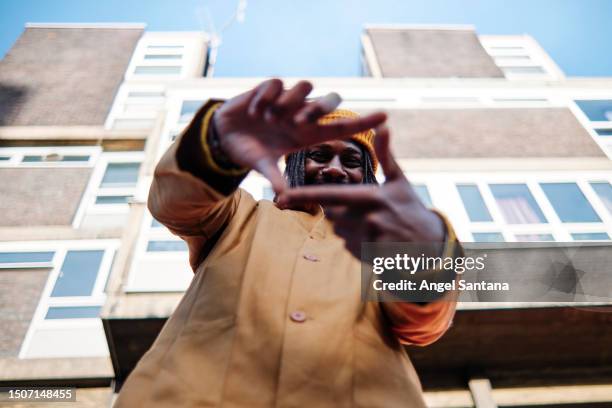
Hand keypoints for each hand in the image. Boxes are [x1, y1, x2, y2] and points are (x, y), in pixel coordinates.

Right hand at [212, 79, 386, 192]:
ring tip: (270, 117)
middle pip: (328, 101)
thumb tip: (285, 197)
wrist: (223, 136)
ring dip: (290, 102)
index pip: (340, 127)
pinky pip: (275, 83)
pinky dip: (267, 96)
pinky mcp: (266, 90)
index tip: (385, 117)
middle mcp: (299, 115)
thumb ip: (275, 178)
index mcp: (305, 134)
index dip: (363, 121)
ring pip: (304, 87)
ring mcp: (284, 101)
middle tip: (299, 122)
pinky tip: (255, 110)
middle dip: (319, 108)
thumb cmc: (250, 151)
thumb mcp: (263, 166)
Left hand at [277, 126, 445, 258]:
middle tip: (362, 209)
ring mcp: (366, 240)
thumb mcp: (399, 181)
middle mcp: (367, 219)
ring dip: (348, 226)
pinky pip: (346, 245)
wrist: (430, 246)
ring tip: (373, 224)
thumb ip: (386, 154)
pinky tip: (374, 238)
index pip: (330, 197)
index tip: (282, 196)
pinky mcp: (365, 255)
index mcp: (372, 197)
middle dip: (339, 210)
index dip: (304, 197)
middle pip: (332, 213)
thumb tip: (382, 125)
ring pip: (339, 230)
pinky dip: (354, 241)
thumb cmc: (411, 208)